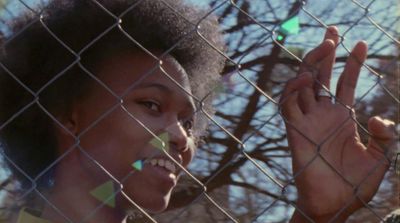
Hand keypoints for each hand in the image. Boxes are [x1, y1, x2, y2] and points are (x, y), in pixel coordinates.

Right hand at [280, 27, 395, 221]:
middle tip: (334, 31)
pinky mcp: (295, 132)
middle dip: (326, 53)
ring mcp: (307, 121)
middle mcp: (322, 115)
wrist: (335, 205)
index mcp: (341, 117)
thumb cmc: (356, 185)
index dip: (352, 63)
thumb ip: (384, 136)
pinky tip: (305, 77)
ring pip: (302, 85)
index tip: (361, 43)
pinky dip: (292, 90)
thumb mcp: (381, 158)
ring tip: (326, 47)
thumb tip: (379, 117)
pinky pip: (288, 106)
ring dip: (311, 65)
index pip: (344, 83)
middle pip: (321, 77)